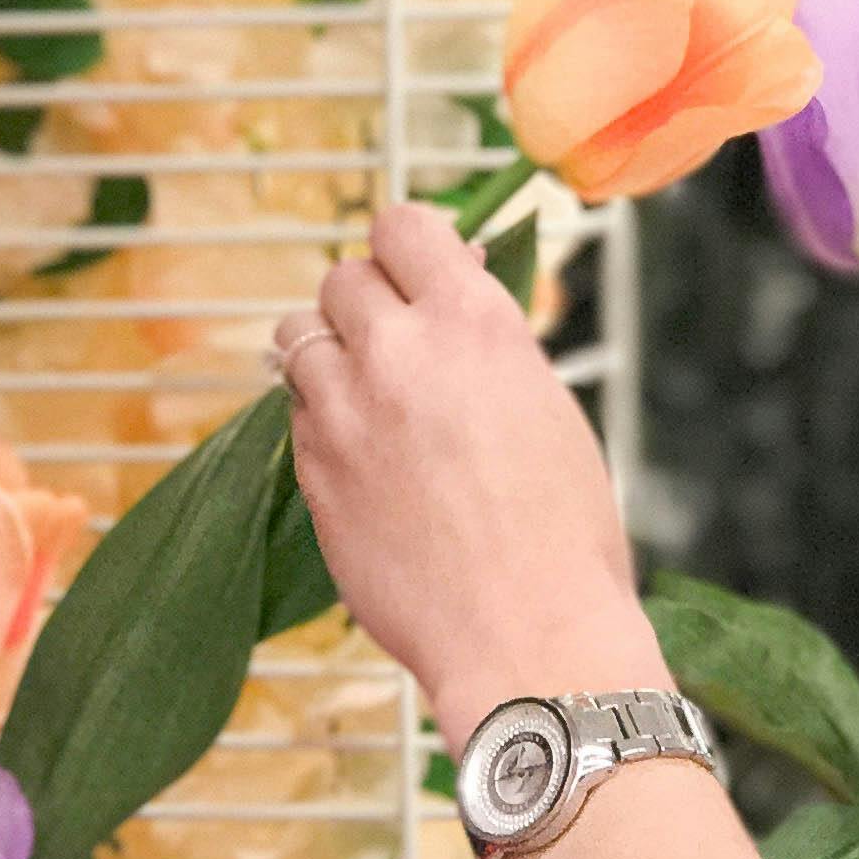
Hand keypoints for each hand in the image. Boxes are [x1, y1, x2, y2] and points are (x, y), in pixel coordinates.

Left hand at [277, 204, 663, 730]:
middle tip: (396, 342)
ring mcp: (344, 411)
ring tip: (366, 393)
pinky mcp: (311, 470)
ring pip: (298, 337)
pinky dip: (320, 417)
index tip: (418, 270)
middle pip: (342, 277)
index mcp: (473, 321)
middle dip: (367, 301)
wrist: (524, 633)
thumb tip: (452, 307)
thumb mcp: (546, 405)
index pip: (403, 224)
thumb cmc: (562, 534)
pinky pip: (295, 412)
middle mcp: (398, 351)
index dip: (408, 246)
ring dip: (329, 352)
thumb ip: (485, 347)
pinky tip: (362, 455)